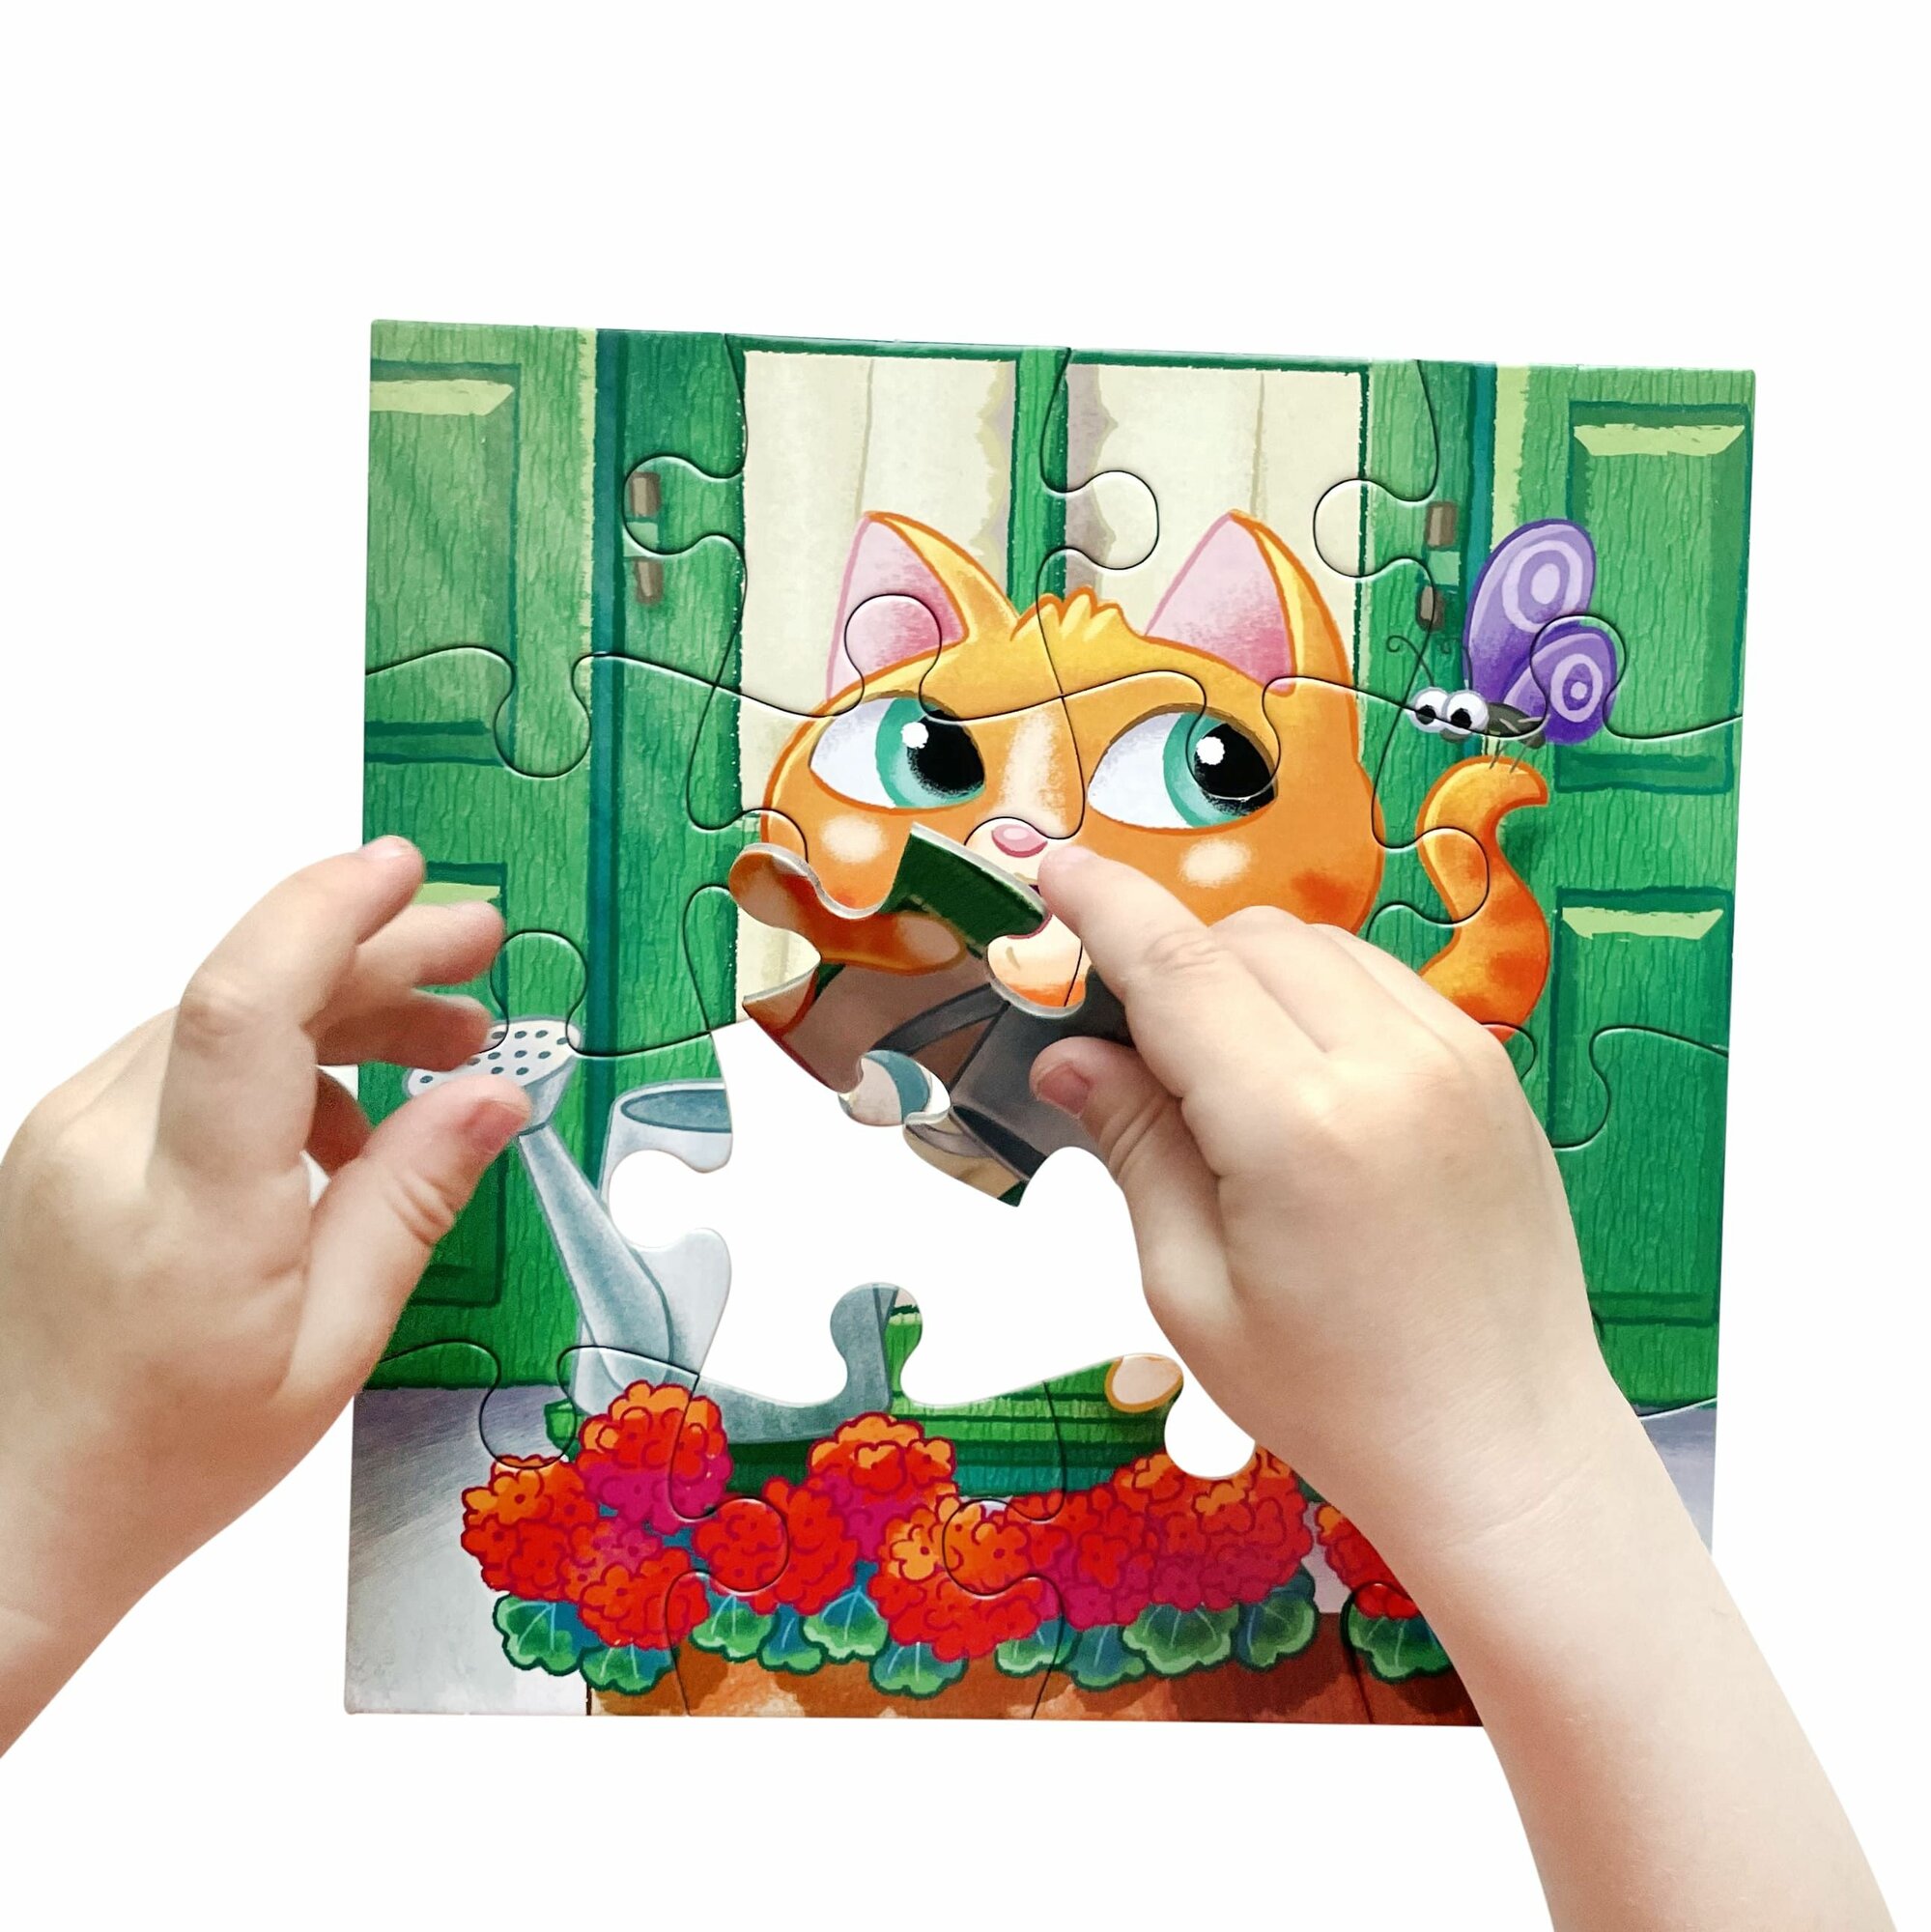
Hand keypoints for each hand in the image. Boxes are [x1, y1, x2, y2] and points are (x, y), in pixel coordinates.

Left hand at [0, 838, 527, 1745]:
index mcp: (187, 1209)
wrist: (16, 1512)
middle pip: (248, 990)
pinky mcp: (64, 1137)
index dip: (327, 916)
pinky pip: (186, 1059)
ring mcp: (70, 1133)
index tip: (407, 875)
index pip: (245, 1008)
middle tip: (476, 946)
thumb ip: (412, 1202)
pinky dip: (279, 1060)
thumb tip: (493, 1096)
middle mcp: (105, 1144)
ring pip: (222, 1017)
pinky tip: (344, 1123)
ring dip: (338, 1008)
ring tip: (442, 1044)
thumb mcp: (332, 1348)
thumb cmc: (168, 1456)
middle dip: (376, 952)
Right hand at [1028, 846, 1890, 1930]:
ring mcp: (1456, 1059)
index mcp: (1297, 1127)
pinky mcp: (1491, 1071)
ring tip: (1218, 1072)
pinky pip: (1381, 981)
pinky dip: (1318, 995)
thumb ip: (1133, 1146)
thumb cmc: (1333, 1398)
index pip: (1178, 967)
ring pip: (1317, 945)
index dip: (1102, 905)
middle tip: (1124, 1040)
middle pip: (1245, 940)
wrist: (1504, 1450)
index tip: (1049, 867)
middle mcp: (1388, 1065)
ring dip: (1246, 972)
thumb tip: (1067, 1052)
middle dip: (1171, 963)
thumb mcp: (1191, 1290)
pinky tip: (1298, 1076)